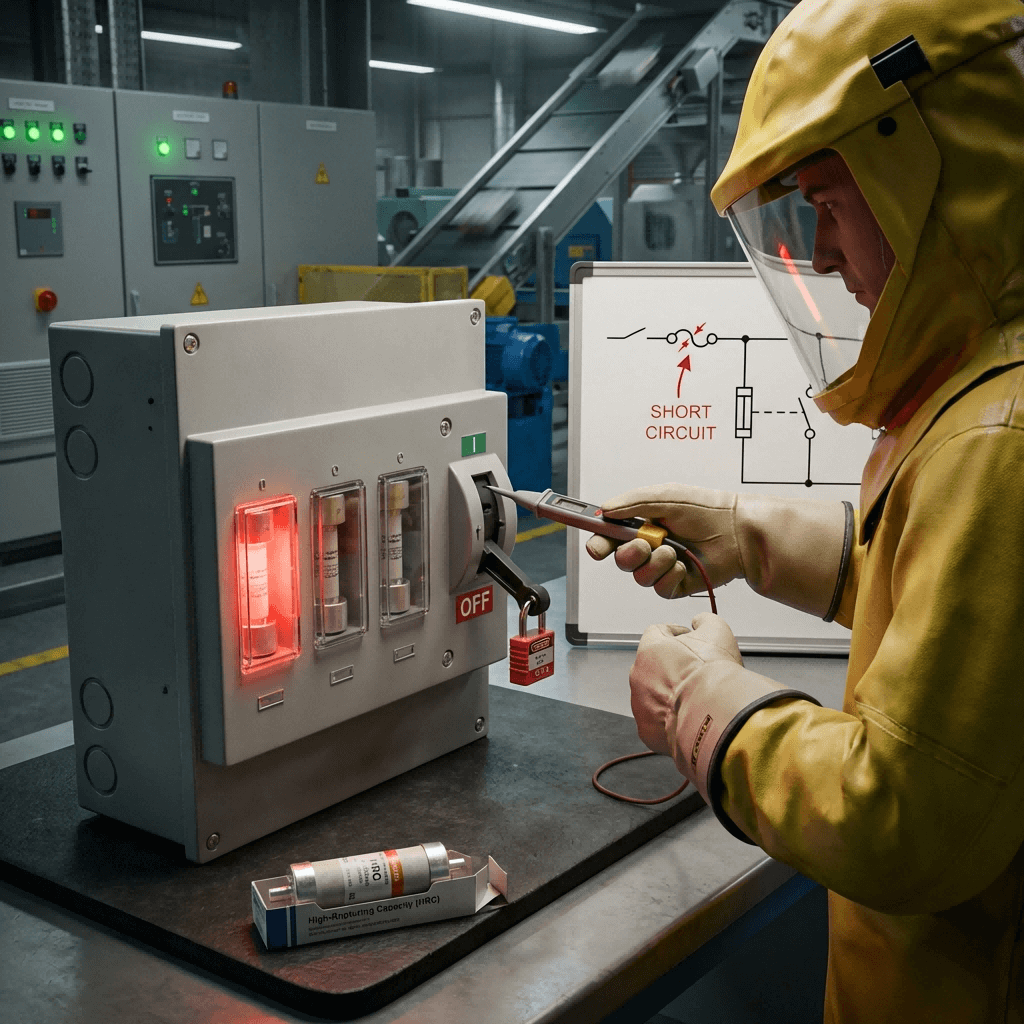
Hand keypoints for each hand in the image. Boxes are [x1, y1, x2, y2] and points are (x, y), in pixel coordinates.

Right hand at [586, 483, 852, 618]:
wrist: (737, 531)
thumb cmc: (707, 509)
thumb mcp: (665, 496)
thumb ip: (632, 503)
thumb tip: (605, 510)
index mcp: (642, 524)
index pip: (610, 537)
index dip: (599, 544)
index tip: (596, 547)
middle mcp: (649, 547)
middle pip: (620, 561)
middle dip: (628, 555)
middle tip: (643, 545)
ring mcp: (662, 567)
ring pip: (639, 577)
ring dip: (654, 564)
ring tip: (674, 551)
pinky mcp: (676, 584)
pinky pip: (660, 588)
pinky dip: (670, 576)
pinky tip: (684, 564)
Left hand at [629, 613, 743, 756]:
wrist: (713, 713)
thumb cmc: (712, 674)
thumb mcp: (717, 631)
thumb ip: (704, 620)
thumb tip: (699, 621)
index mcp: (649, 649)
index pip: (656, 632)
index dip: (675, 633)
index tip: (688, 638)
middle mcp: (638, 676)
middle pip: (653, 665)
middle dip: (671, 666)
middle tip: (694, 670)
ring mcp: (639, 704)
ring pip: (652, 694)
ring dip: (669, 694)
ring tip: (693, 696)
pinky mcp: (647, 730)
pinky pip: (656, 721)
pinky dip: (670, 719)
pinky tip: (688, 716)